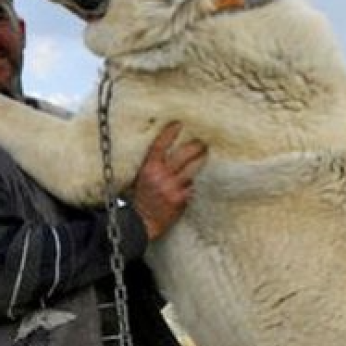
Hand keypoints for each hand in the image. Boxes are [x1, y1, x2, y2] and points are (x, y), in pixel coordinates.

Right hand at [129, 122, 207, 239]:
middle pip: (184, 155)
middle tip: (202, 141)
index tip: (178, 124)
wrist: (142, 222)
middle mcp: (161, 176)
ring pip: (193, 169)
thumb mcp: (139, 177)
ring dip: (201, 160)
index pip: (160, 145)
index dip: (170, 133)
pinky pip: (192, 186)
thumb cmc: (139, 199)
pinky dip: (193, 182)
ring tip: (206, 154)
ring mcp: (173, 188)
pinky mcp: (181, 200)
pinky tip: (198, 178)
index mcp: (148, 168)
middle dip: (195, 146)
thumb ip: (151, 164)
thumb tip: (162, 150)